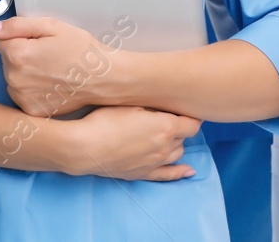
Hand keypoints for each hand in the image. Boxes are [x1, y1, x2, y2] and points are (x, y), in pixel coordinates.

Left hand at [0, 16, 114, 117]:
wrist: (104, 78)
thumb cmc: (81, 50)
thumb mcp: (51, 26)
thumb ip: (16, 25)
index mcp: (18, 54)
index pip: (0, 40)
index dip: (20, 38)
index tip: (39, 41)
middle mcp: (15, 79)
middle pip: (6, 60)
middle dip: (21, 55)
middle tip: (48, 55)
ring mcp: (23, 98)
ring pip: (12, 78)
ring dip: (24, 73)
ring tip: (51, 70)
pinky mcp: (31, 110)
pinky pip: (21, 95)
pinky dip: (31, 89)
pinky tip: (50, 84)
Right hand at [59, 106, 199, 180]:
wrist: (86, 148)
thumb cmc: (106, 121)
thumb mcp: (131, 105)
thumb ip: (152, 108)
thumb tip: (163, 108)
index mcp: (166, 127)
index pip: (192, 123)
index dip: (191, 115)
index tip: (186, 109)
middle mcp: (166, 147)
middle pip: (183, 137)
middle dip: (179, 127)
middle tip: (167, 116)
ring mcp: (156, 163)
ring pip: (177, 152)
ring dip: (176, 143)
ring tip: (166, 134)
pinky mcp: (144, 173)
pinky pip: (169, 174)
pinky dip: (180, 172)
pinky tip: (188, 171)